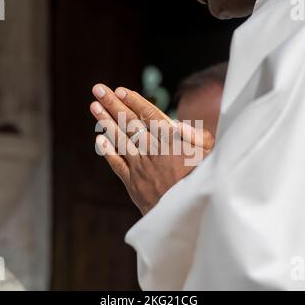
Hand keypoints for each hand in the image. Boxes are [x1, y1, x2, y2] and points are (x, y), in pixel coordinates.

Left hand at [90, 84, 213, 214]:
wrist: (188, 215)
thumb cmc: (204, 182)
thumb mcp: (210, 156)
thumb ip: (197, 137)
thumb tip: (176, 123)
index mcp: (171, 140)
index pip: (148, 114)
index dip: (134, 101)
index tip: (120, 90)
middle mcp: (152, 149)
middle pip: (128, 122)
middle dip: (112, 104)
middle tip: (98, 89)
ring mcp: (140, 166)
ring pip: (119, 139)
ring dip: (105, 122)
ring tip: (93, 107)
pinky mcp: (133, 183)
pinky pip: (116, 164)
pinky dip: (107, 151)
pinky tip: (99, 139)